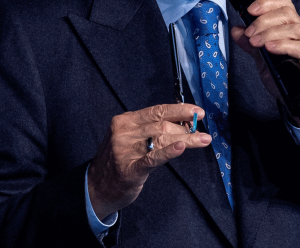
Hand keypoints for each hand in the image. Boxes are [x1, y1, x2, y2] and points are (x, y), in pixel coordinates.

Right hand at [87, 103, 211, 219]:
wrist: (96, 188)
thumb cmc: (120, 159)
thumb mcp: (131, 137)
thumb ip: (152, 128)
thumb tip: (184, 121)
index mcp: (125, 120)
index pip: (157, 111)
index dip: (179, 110)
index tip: (198, 112)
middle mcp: (124, 133)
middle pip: (162, 125)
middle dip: (185, 128)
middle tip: (202, 131)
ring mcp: (125, 151)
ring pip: (162, 140)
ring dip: (186, 139)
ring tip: (203, 139)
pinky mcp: (129, 170)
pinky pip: (152, 158)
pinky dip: (168, 152)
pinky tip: (180, 147)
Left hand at [230, 0, 299, 129]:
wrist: (299, 101)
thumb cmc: (285, 77)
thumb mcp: (263, 59)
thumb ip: (251, 44)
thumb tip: (236, 30)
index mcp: (293, 27)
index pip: (284, 3)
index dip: (267, 2)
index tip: (249, 10)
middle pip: (287, 13)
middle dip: (264, 20)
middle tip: (250, 33)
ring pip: (294, 28)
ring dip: (270, 32)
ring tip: (255, 42)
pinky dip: (283, 45)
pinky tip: (269, 48)